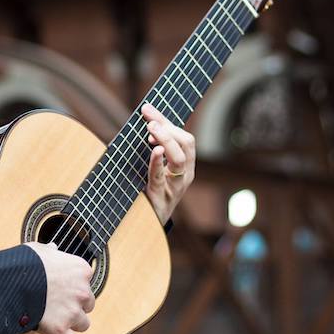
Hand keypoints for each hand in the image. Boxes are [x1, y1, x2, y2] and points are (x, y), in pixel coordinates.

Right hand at [25, 241, 94, 333]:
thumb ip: (50, 251)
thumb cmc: (23, 262)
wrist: (10, 280)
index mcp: (80, 270)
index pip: (86, 281)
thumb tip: (53, 249)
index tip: (62, 287)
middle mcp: (82, 291)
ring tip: (57, 321)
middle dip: (76, 306)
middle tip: (58, 304)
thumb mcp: (39, 249)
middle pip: (88, 304)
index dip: (73, 286)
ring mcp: (72, 312)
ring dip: (72, 324)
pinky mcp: (60, 330)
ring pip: (83, 324)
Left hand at [141, 103, 195, 223]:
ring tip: (151, 129)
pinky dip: (157, 162)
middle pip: (187, 143)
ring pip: (180, 158)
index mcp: (186, 165)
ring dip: (166, 140)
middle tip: (149, 119)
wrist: (149, 225)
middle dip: (168, 127)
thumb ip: (154, 150)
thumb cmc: (152, 193)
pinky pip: (162, 177)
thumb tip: (146, 124)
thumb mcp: (156, 169)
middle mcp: (185, 174)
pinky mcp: (162, 197)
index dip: (168, 121)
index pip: (184, 137)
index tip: (148, 109)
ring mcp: (176, 186)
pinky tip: (153, 150)